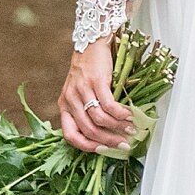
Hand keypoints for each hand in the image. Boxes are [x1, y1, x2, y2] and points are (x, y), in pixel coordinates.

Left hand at [59, 37, 137, 152]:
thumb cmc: (87, 69)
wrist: (90, 43)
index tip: (102, 150)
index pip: (70, 135)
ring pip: (99, 119)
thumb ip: (85, 110)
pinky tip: (130, 116)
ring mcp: (82, 90)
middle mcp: (70, 99)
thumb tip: (105, 132)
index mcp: (64, 105)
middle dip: (108, 141)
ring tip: (131, 130)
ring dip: (118, 128)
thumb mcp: (79, 92)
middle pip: (88, 130)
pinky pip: (109, 105)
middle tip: (124, 144)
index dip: (86, 146)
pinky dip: (121, 114)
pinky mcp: (96, 81)